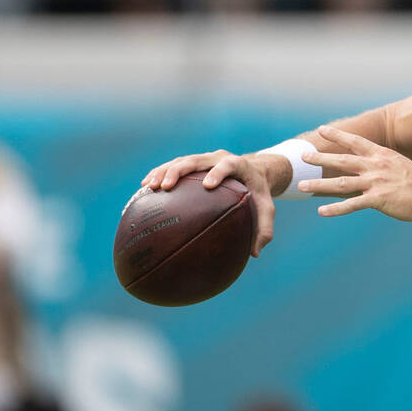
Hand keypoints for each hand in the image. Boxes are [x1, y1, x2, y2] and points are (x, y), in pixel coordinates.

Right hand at [141, 150, 276, 256]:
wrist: (253, 172)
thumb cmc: (258, 193)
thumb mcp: (267, 209)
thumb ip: (264, 228)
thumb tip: (255, 253)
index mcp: (238, 164)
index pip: (228, 164)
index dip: (218, 172)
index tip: (208, 185)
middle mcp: (218, 157)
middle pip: (197, 159)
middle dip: (180, 170)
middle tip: (166, 185)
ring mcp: (204, 159)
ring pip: (180, 160)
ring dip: (163, 171)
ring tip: (149, 186)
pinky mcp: (193, 163)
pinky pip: (173, 165)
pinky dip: (159, 173)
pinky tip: (145, 188)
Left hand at [297, 124, 411, 223]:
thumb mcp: (400, 165)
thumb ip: (383, 165)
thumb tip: (372, 167)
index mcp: (381, 156)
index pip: (355, 142)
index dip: (337, 136)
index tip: (322, 130)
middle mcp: (376, 166)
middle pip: (342, 160)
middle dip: (320, 158)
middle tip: (303, 156)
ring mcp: (376, 183)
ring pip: (341, 183)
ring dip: (319, 184)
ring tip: (302, 186)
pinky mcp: (378, 200)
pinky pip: (352, 205)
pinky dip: (335, 209)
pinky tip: (321, 211)